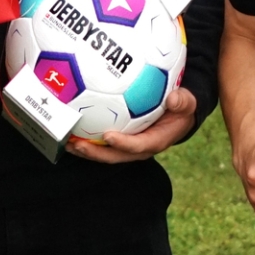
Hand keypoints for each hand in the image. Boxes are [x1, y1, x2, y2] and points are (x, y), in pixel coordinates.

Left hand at [66, 89, 197, 163]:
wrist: (178, 115)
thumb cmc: (181, 108)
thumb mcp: (188, 103)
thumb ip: (183, 101)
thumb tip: (173, 98)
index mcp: (156, 141)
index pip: (139, 146)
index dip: (123, 144)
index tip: (108, 135)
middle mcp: (139, 148)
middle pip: (115, 155)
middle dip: (96, 153)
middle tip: (77, 144)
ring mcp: (128, 146)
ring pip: (105, 152)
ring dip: (86, 150)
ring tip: (67, 143)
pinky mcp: (120, 140)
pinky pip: (102, 143)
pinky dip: (87, 138)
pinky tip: (72, 129)